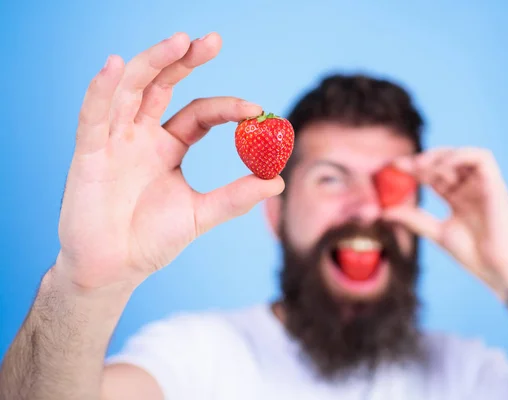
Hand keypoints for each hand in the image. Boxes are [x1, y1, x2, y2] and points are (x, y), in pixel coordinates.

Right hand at [54, 32, 283, 290]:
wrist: (113, 269)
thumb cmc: (152, 240)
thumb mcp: (200, 215)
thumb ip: (235, 197)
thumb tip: (279, 182)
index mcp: (169, 147)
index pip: (199, 114)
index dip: (226, 108)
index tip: (256, 109)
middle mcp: (141, 135)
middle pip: (162, 85)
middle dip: (184, 61)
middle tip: (212, 40)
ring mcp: (114, 140)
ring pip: (131, 88)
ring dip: (152, 62)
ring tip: (179, 40)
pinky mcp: (88, 153)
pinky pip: (92, 116)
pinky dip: (101, 90)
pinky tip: (114, 64)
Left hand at [384, 147, 507, 298]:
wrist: (497, 270)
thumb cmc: (473, 256)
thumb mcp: (436, 232)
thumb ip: (413, 219)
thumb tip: (384, 211)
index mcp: (457, 199)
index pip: (432, 175)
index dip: (413, 168)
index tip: (393, 166)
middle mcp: (470, 189)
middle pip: (444, 162)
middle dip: (422, 160)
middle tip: (402, 165)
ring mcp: (483, 185)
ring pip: (461, 154)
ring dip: (439, 156)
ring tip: (420, 166)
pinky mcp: (496, 184)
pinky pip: (481, 158)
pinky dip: (460, 156)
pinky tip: (441, 165)